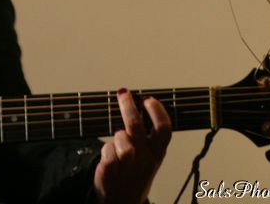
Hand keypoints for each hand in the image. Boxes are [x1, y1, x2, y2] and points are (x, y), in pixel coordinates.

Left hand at [94, 88, 170, 203]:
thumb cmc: (135, 175)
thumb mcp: (149, 157)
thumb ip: (146, 136)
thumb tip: (141, 104)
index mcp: (157, 154)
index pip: (164, 129)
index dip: (157, 111)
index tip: (148, 98)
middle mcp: (145, 160)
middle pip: (137, 127)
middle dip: (129, 107)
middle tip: (123, 93)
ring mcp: (128, 168)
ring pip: (122, 139)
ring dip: (118, 135)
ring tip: (118, 137)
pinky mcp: (110, 173)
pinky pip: (106, 152)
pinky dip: (105, 149)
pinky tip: (108, 153)